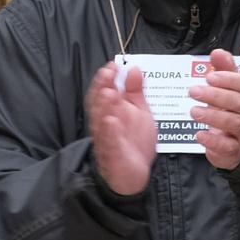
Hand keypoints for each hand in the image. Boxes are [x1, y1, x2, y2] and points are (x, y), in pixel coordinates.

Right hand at [87, 64, 156, 196]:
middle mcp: (105, 124)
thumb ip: (135, 91)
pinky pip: (110, 142)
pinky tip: (111, 121)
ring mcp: (108, 139)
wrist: (134, 174)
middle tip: (108, 74)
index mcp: (111, 112)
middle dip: (103, 88)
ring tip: (109, 91)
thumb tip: (133, 68)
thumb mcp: (139, 111)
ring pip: (102, 122)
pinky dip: (110, 132)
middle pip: (100, 105)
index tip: (112, 65)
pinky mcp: (113, 155)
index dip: (106, 79)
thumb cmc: (134, 141)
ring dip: (104, 107)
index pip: (104, 93)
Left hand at [190, 48, 239, 169]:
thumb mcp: (228, 90)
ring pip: (234, 123)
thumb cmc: (230, 112)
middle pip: (239, 103)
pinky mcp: (234, 150)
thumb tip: (218, 52)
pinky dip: (214, 141)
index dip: (229, 80)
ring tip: (194, 111)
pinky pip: (228, 146)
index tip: (210, 76)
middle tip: (194, 91)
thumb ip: (224, 70)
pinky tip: (200, 135)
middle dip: (216, 96)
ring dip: (213, 117)